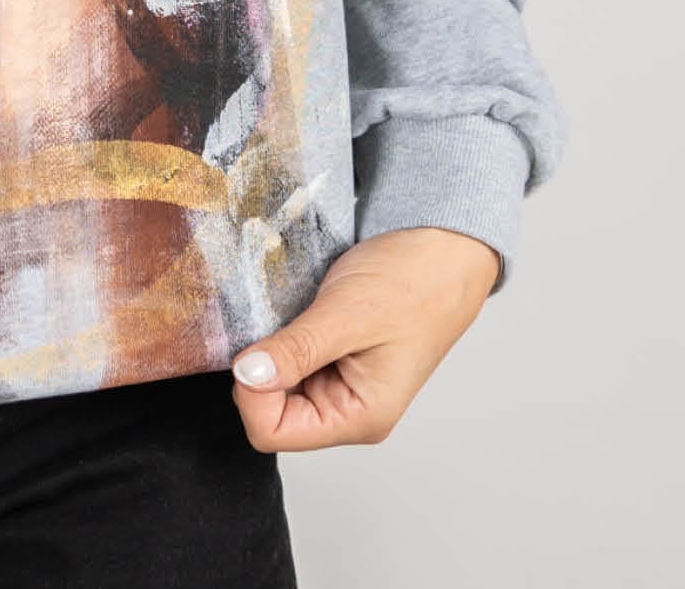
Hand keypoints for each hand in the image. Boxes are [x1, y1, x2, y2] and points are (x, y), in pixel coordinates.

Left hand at [227, 226, 501, 451]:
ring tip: (288, 315)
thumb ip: (296, 350)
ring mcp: (337, 385)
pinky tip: (291, 313)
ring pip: (273, 385)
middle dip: (257, 370)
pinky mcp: (329, 360)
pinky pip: (285, 360)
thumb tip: (247, 375)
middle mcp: (346, 410)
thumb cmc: (410, 284)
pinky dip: (278, 338)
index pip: (272, 431)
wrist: (438, 252)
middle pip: (268, 411)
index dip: (251, 393)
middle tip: (273, 324)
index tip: (254, 348)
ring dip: (268, 351)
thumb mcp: (346, 315)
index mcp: (359, 417)